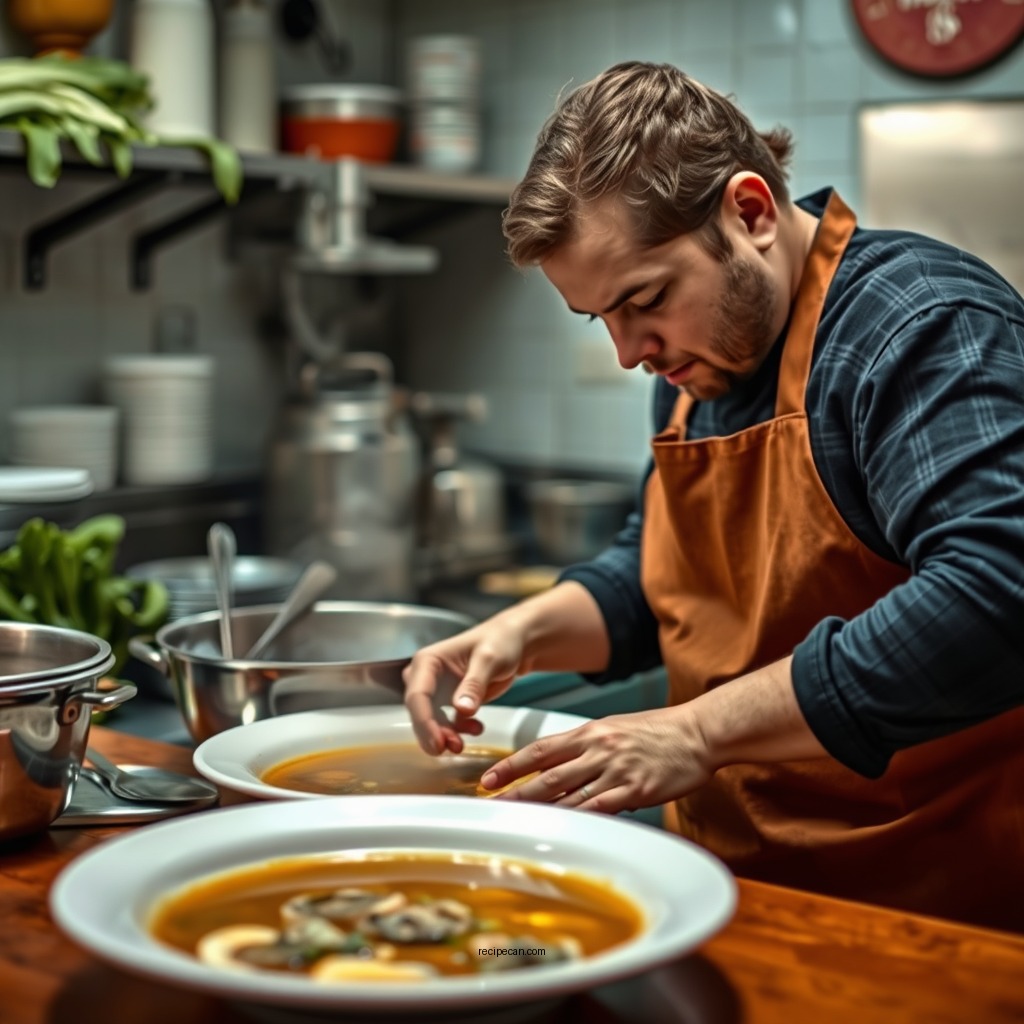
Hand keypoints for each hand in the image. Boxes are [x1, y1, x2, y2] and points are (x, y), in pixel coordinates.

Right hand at [402, 617, 529, 755]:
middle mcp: (425, 676)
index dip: (424, 722)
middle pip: (420, 712)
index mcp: (427, 661)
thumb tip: (461, 709)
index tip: (438, 743)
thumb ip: (474, 683)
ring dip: (446, 735)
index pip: (417, 696)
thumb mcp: (489, 659)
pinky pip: (447, 723)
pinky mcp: (449, 701)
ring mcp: (437, 690)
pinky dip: (459, 731)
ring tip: (464, 744)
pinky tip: (477, 728)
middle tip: (453, 748)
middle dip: (434, 733)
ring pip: (431, 721)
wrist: (515, 642)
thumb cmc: (500, 641)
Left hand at [479, 704, 712, 812]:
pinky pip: (601, 807)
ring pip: (569, 793)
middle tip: (490, 806)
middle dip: (515, 792)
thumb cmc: (658, 730)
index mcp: (589, 732)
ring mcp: (615, 770)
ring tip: (517, 823)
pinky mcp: (635, 789)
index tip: (488, 778)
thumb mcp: (614, 728)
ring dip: (540, 810)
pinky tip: (562, 830)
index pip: (540, 748)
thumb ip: (587, 748)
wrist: (697, 732)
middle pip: (547, 774)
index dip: (511, 765)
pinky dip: (579, 819)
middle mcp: (597, 749)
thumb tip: (561, 768)